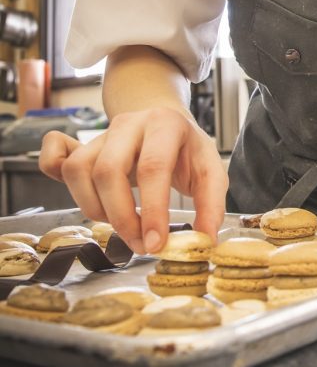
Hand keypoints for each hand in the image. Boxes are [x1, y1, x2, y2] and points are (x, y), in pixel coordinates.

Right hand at [39, 107, 226, 254]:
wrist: (165, 122)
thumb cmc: (186, 150)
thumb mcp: (210, 170)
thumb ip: (212, 204)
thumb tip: (204, 238)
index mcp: (165, 124)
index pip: (153, 168)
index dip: (153, 210)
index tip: (156, 243)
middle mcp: (129, 124)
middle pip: (108, 170)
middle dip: (122, 217)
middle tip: (141, 244)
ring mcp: (101, 134)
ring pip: (79, 171)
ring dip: (96, 209)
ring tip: (122, 225)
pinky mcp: (81, 145)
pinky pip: (55, 158)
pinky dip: (54, 175)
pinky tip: (82, 194)